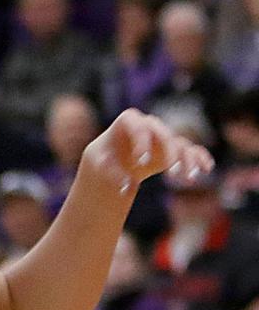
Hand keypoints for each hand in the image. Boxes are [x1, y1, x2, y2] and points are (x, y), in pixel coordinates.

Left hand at [81, 108, 212, 197]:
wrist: (114, 156)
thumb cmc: (106, 158)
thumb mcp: (102, 165)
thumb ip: (113, 173)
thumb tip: (127, 187)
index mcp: (129, 121)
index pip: (138, 127)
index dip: (141, 141)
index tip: (141, 160)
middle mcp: (149, 125)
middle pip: (164, 134)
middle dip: (169, 151)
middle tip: (171, 169)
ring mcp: (162, 136)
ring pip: (179, 144)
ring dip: (186, 159)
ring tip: (189, 178)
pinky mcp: (172, 148)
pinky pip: (190, 149)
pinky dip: (198, 157)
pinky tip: (206, 168)